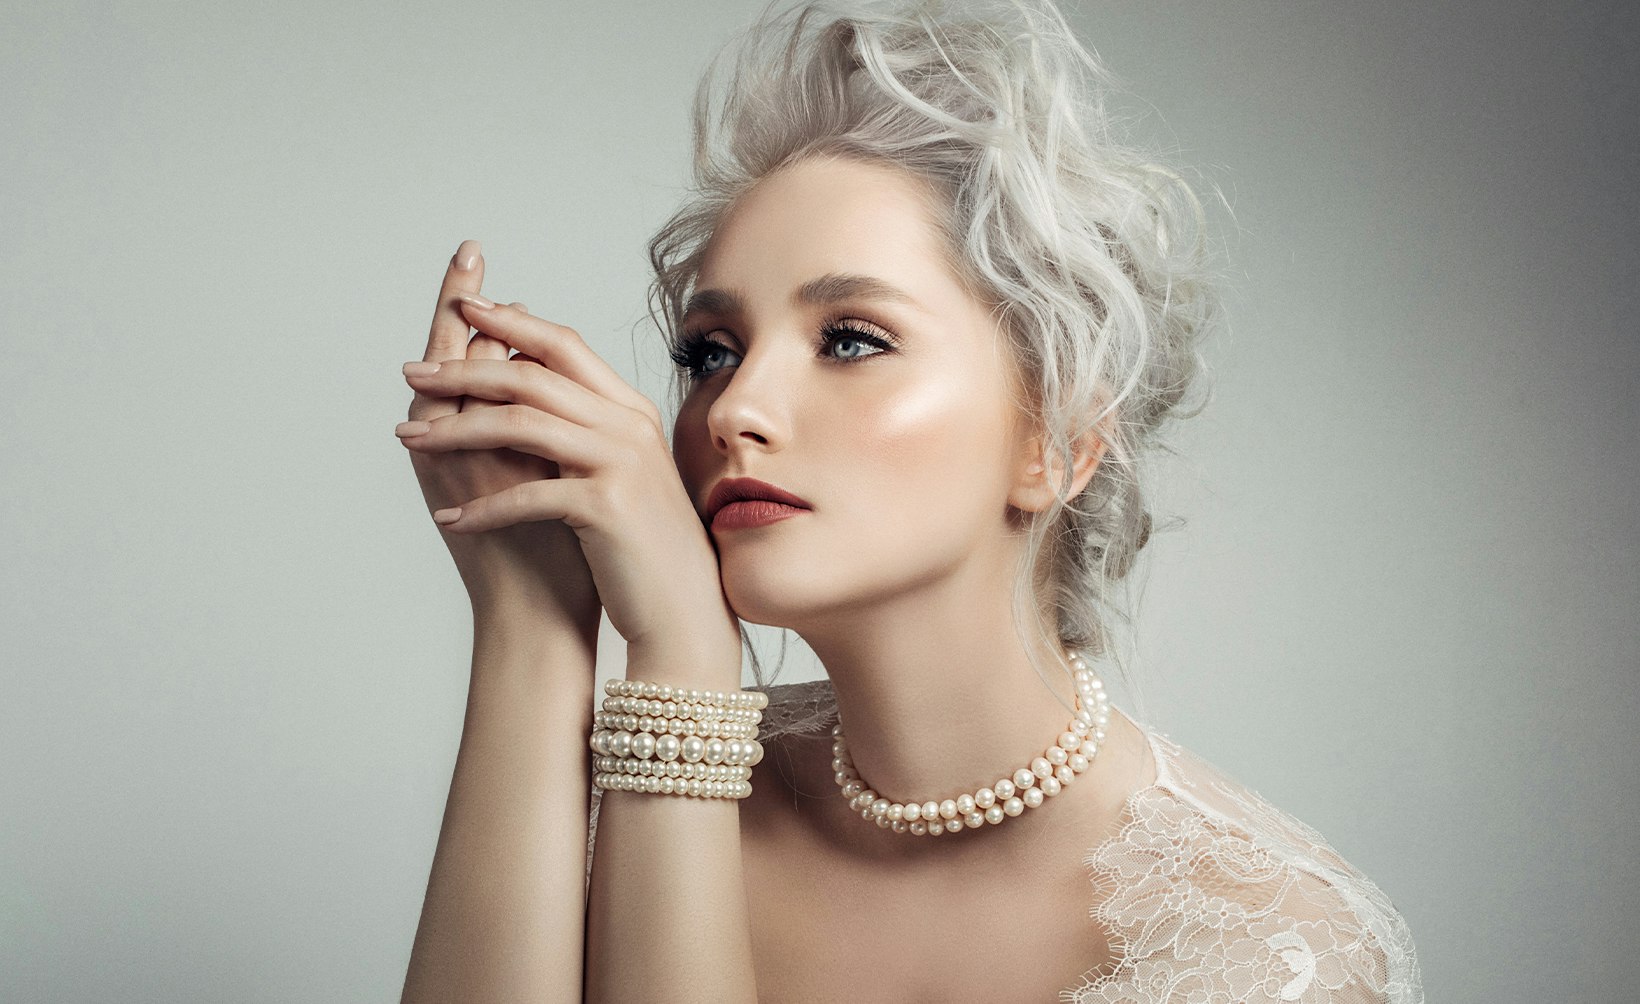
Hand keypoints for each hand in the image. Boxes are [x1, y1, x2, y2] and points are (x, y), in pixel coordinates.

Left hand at [395, 251, 738, 660]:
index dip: (510, 322)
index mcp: (629, 410)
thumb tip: (529, 390)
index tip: (463, 306)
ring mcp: (620, 463)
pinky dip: (482, 509)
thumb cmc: (642, 547)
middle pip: (531, 376)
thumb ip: (584, 430)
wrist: (685, 609)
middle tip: (412, 373)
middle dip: (463, 370)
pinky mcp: (606, 507)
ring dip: (455, 431)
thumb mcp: (617, 473)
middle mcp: (628, 426)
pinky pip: (526, 496)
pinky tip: (450, 519)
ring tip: (409, 439)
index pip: (563, 345)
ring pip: (520, 424)